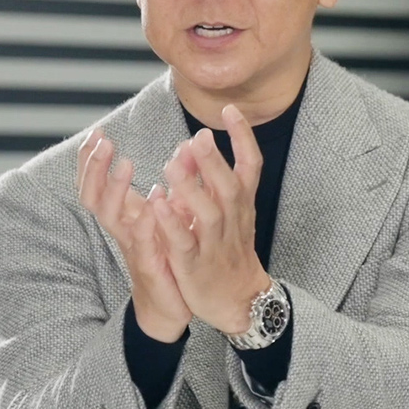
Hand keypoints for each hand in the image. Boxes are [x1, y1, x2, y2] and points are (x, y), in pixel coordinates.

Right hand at [77, 129, 191, 341]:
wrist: (171, 304)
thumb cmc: (168, 255)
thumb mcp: (171, 212)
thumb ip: (177, 181)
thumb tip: (185, 147)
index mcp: (123, 215)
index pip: (94, 182)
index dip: (90, 159)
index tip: (97, 132)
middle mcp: (121, 228)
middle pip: (91, 194)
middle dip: (93, 166)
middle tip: (102, 141)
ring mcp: (132, 246)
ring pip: (109, 216)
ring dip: (114, 187)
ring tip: (126, 164)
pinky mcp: (149, 264)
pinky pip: (140, 242)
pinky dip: (143, 222)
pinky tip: (151, 203)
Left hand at [151, 105, 270, 334]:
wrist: (237, 299)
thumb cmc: (229, 248)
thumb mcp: (230, 210)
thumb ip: (213, 177)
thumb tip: (198, 142)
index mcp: (242, 204)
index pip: (251, 166)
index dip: (243, 138)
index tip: (230, 110)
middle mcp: (232, 220)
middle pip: (229, 187)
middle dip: (215, 161)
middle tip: (199, 135)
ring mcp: (215, 243)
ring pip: (208, 214)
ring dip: (191, 189)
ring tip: (171, 166)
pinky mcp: (195, 265)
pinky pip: (184, 243)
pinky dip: (172, 224)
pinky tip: (157, 205)